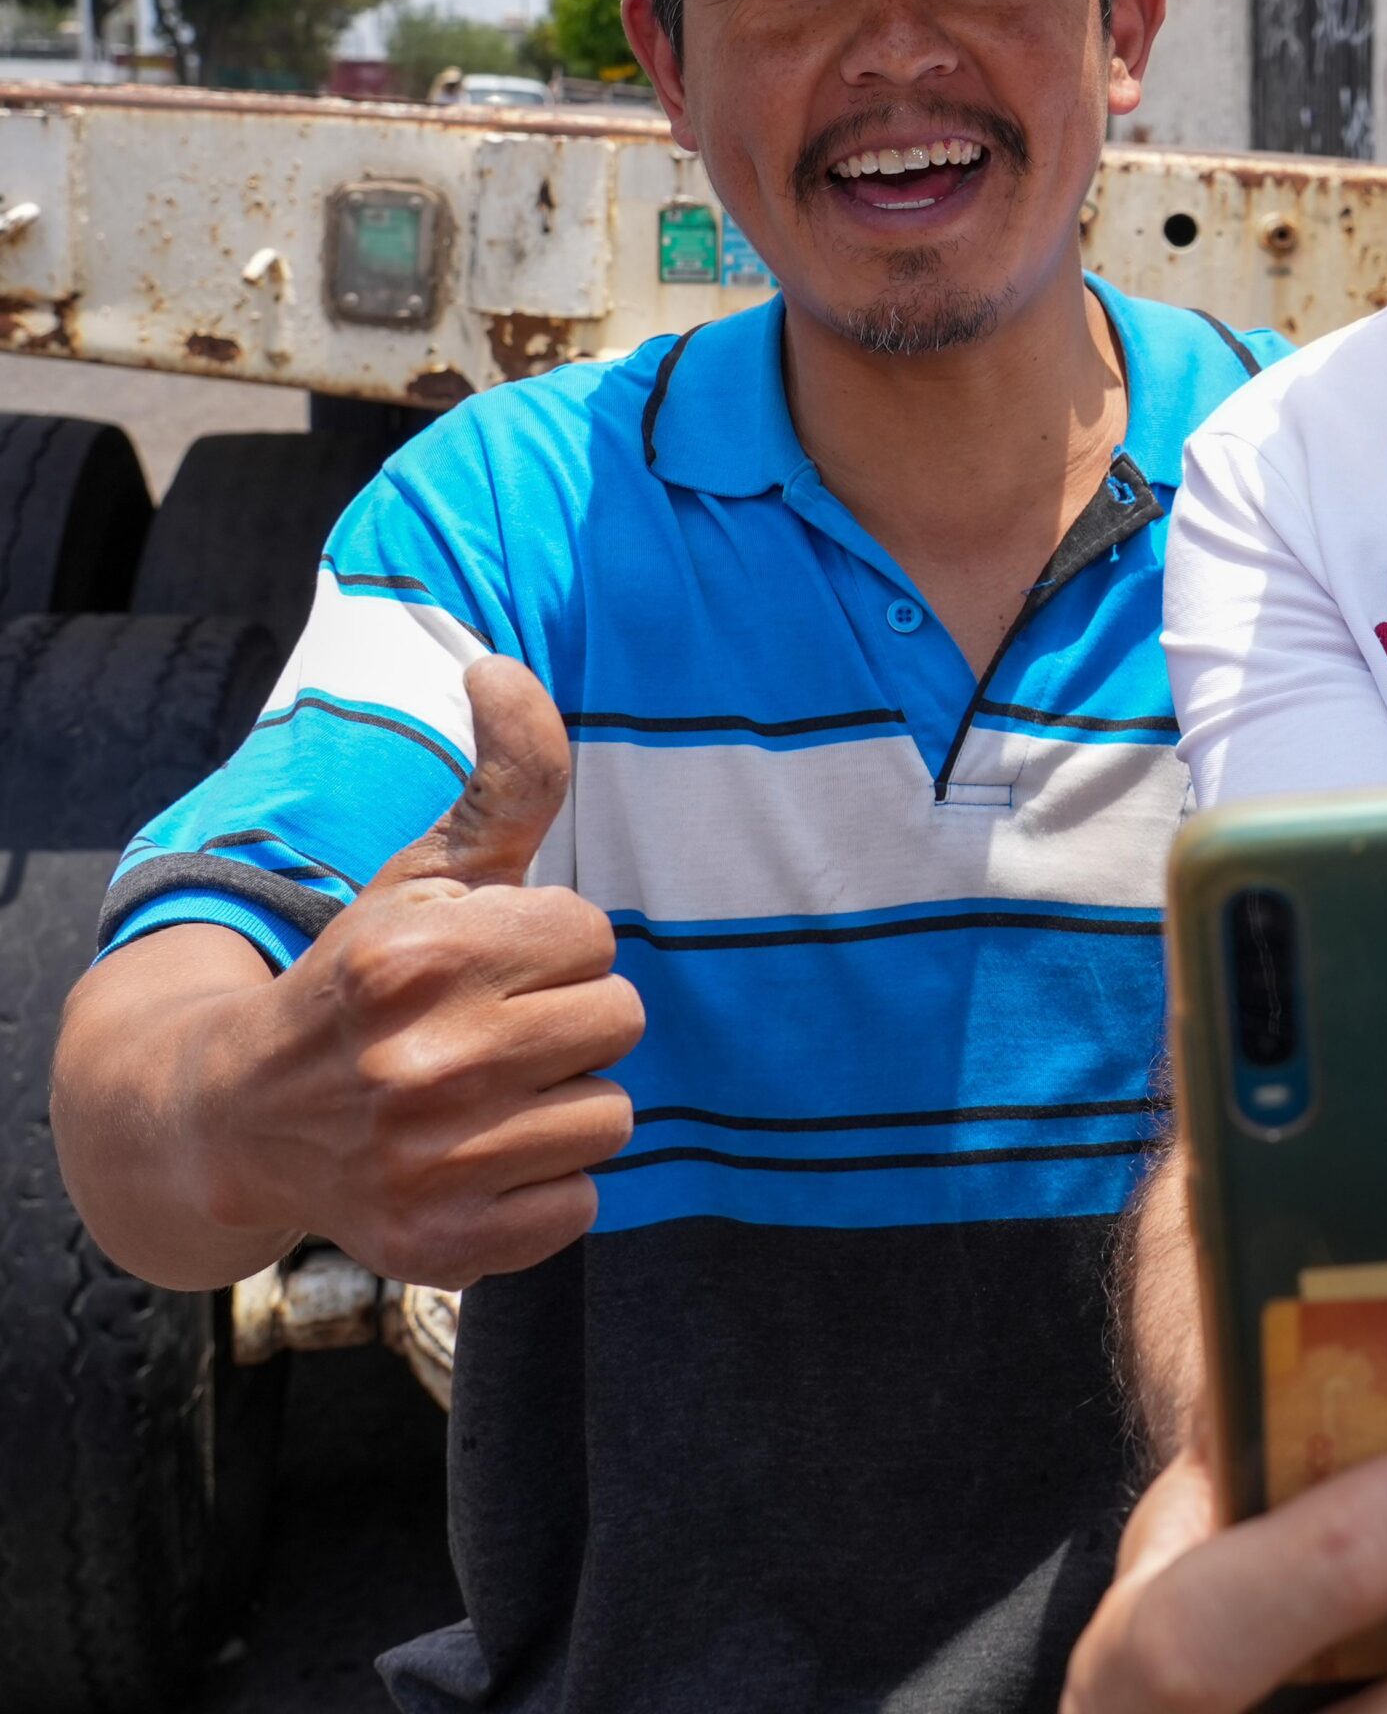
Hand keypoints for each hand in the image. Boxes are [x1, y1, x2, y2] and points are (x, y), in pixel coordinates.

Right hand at [192, 657, 641, 1287]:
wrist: (244, 1119)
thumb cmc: (367, 979)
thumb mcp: (428, 874)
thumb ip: (503, 776)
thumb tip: (507, 666)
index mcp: (423, 957)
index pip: (593, 936)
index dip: (550, 946)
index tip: (487, 964)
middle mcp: (424, 1063)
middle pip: (619, 1022)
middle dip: (566, 1017)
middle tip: (492, 1030)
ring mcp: (432, 1162)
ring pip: (611, 1115)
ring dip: (563, 1101)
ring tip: (486, 1094)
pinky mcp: (445, 1245)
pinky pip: (582, 1203)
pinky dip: (544, 1184)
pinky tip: (479, 1158)